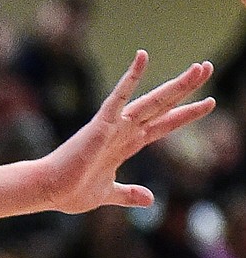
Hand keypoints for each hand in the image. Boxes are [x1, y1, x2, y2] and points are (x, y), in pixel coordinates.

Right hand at [38, 53, 213, 215]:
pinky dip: (130, 77)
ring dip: (176, 85)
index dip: (185, 114)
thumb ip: (129, 194)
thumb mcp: (108, 194)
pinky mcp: (101, 124)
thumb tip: (151, 201)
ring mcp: (115, 125)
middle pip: (163, 107)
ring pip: (152, 100)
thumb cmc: (72, 191)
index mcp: (127, 145)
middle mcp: (125, 130)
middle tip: (208, 69)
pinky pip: (118, 96)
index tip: (207, 103)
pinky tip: (142, 57)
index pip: (163, 126)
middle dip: (186, 89)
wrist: (50, 190)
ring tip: (199, 68)